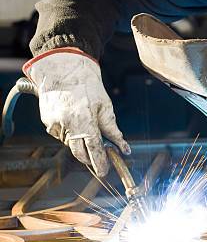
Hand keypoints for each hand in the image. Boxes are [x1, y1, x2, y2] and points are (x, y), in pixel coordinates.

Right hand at [23, 47, 129, 175]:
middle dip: (89, 158)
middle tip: (99, 157)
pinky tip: (72, 117)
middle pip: (79, 152)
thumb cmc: (88, 87)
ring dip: (79, 141)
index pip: (94, 150)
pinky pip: (61, 134)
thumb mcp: (105, 107)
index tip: (105, 171)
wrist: (63, 70)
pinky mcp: (47, 122)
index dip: (100, 162)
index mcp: (84, 121)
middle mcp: (67, 126)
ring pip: (70, 143)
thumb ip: (112, 129)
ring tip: (84, 123)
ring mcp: (54, 124)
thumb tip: (124, 148)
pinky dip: (69, 131)